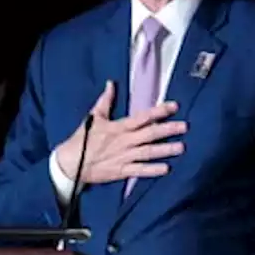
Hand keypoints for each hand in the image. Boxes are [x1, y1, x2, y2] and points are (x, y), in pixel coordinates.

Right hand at [54, 81, 186, 185]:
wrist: (70, 163)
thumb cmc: (82, 139)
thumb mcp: (93, 117)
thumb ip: (105, 101)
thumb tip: (111, 83)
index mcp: (118, 127)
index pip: (142, 117)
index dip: (158, 111)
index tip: (174, 106)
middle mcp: (124, 141)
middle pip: (150, 134)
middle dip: (168, 130)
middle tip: (185, 127)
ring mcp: (123, 157)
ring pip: (148, 152)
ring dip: (165, 150)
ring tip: (181, 147)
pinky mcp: (121, 171)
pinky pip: (139, 171)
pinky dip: (152, 170)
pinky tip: (166, 168)